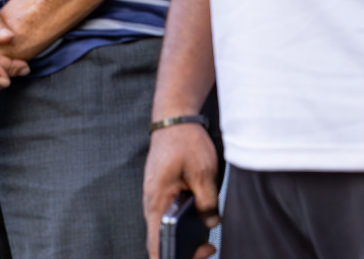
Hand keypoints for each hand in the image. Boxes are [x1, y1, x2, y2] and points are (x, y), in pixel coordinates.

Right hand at [143, 123, 219, 258]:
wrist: (173, 119)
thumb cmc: (184, 142)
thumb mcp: (203, 172)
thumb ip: (207, 202)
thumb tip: (211, 223)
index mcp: (158, 200)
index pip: (155, 243)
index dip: (169, 258)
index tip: (197, 255)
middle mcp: (152, 202)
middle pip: (160, 240)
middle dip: (183, 252)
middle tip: (208, 249)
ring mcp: (156, 197)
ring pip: (164, 229)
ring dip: (183, 240)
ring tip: (206, 242)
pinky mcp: (162, 192)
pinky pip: (167, 217)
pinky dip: (181, 226)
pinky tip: (200, 222)